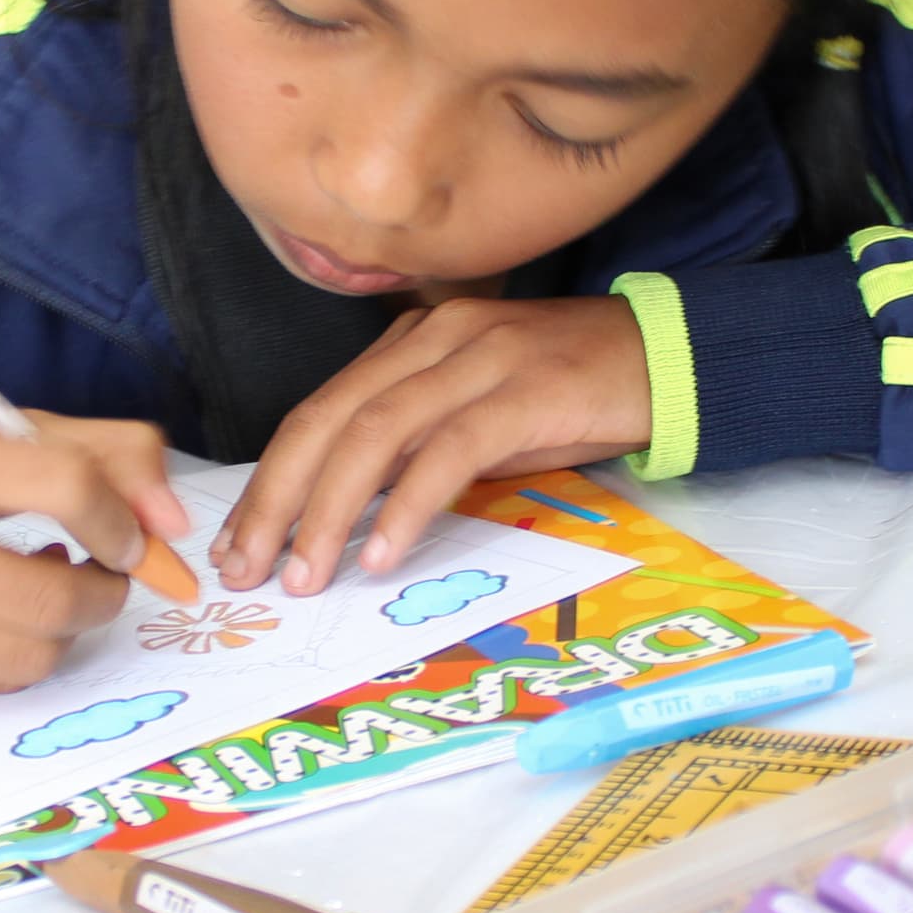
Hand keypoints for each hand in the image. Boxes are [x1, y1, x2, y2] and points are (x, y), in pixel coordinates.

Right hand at [0, 398, 186, 699]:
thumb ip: (94, 449)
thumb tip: (174, 522)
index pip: (62, 487)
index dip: (119, 517)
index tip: (125, 533)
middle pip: (52, 595)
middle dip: (104, 590)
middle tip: (100, 572)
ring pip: (29, 656)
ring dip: (63, 629)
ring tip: (43, 591)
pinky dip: (10, 656)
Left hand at [217, 296, 650, 594]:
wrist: (671, 356)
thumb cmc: (574, 394)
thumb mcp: (480, 415)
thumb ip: (417, 446)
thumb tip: (348, 512)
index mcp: (413, 341)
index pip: (319, 410)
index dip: (271, 478)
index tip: (240, 541)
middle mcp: (435, 338)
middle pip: (329, 419)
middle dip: (277, 498)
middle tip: (250, 568)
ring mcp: (480, 358)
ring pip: (376, 432)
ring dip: (330, 511)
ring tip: (308, 573)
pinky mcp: (526, 391)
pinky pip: (449, 450)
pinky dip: (407, 504)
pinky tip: (384, 552)